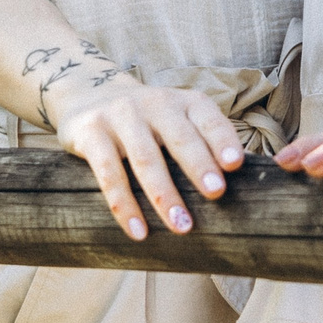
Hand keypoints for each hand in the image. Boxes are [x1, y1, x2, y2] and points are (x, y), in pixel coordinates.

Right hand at [51, 78, 246, 241]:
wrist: (85, 92)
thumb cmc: (146, 120)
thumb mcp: (174, 118)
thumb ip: (199, 142)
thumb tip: (237, 190)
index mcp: (182, 101)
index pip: (207, 118)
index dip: (222, 139)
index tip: (235, 164)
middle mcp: (154, 103)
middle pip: (178, 137)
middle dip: (198, 164)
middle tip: (216, 193)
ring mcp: (120, 116)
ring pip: (145, 158)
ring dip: (164, 194)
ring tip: (182, 226)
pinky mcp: (91, 132)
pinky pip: (109, 173)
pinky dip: (124, 204)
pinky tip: (138, 230)